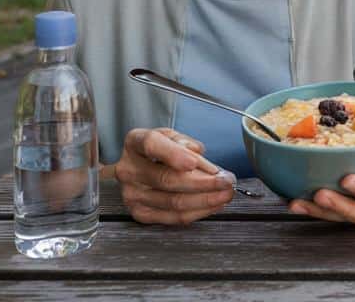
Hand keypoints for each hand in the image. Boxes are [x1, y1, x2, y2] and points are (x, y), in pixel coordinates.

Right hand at [107, 127, 235, 224]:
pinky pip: (173, 217)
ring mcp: (131, 194)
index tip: (194, 162)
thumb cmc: (162, 149)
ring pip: (173, 201)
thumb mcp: (174, 137)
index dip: (173, 154)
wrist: (143, 165)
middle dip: (204, 182)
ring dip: (205, 199)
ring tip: (225, 194)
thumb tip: (201, 161)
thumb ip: (188, 145)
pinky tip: (213, 205)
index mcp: (135, 142)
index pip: (151, 144)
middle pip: (167, 179)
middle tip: (227, 181)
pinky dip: (197, 212)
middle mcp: (128, 169)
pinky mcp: (140, 213)